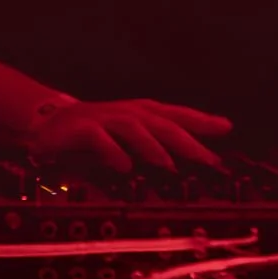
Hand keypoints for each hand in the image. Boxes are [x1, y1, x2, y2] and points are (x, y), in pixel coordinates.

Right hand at [26, 96, 232, 177]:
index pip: (177, 114)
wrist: (51, 123)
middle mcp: (127, 113)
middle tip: (207, 158)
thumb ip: (160, 142)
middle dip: (186, 139)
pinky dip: (112, 151)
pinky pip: (99, 138)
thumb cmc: (98, 131)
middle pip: (162, 123)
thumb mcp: (132, 136)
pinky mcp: (82, 129)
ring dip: (152, 145)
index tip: (226, 128)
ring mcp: (105, 118)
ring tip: (168, 163)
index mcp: (142, 113)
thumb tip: (195, 152)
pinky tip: (124, 166)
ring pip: (133, 128)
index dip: (202, 120)